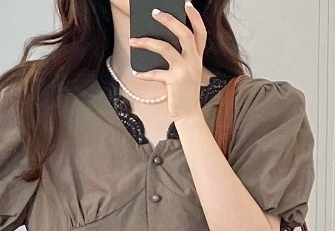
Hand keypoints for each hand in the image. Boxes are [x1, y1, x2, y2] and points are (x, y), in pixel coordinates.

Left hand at [130, 3, 207, 123]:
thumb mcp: (186, 71)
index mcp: (198, 57)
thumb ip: (178, 56)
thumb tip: (156, 40)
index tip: (187, 4)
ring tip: (133, 40)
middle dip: (169, 20)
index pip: (201, 32)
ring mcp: (185, 71)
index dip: (195, 17)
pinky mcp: (175, 82)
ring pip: (166, 48)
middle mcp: (194, 61)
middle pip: (185, 34)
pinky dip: (144, 73)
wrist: (188, 114)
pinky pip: (155, 73)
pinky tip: (136, 73)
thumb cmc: (183, 91)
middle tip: (155, 12)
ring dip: (147, 42)